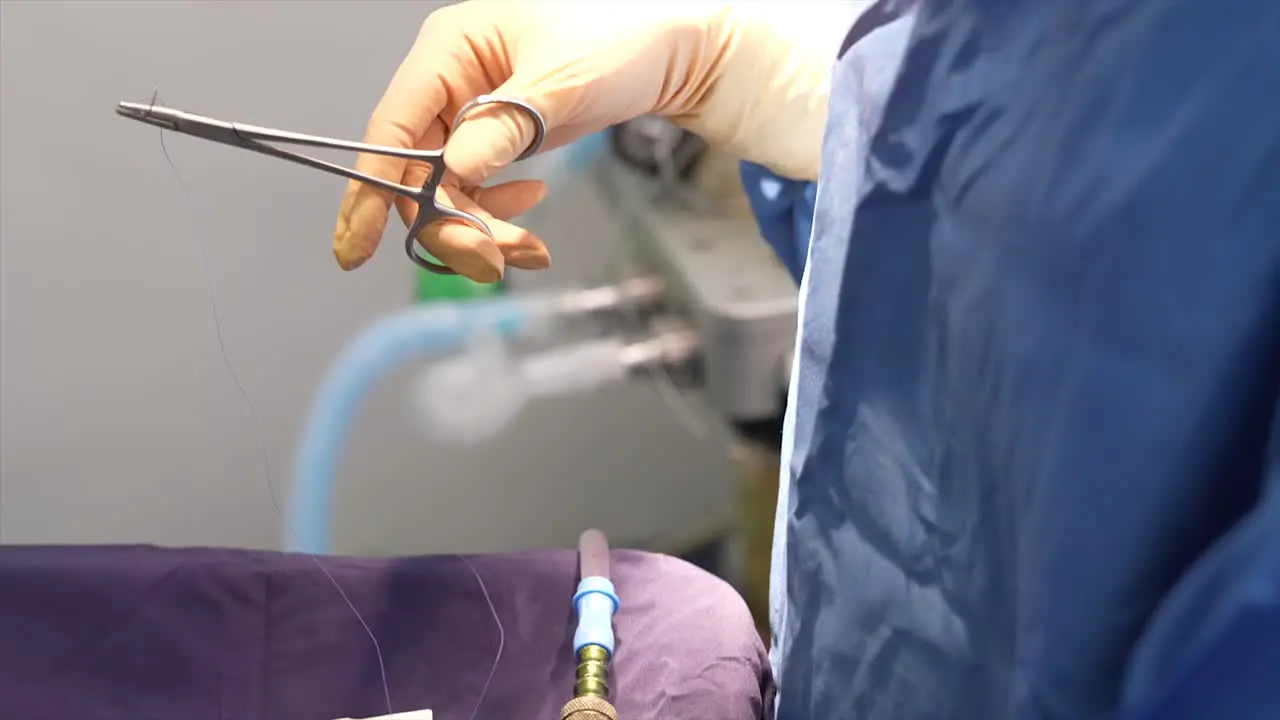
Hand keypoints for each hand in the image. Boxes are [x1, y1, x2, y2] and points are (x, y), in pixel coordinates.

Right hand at [332, 0, 739, 281]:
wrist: (680, 49)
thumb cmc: (625, 37)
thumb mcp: (560, 83)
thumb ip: (502, 128)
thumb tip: (452, 173)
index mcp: (450, 49)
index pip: (393, 127)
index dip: (373, 190)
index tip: (355, 250)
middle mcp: (451, 79)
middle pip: (419, 170)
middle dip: (453, 224)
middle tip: (494, 261)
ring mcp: (474, 109)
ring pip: (449, 188)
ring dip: (482, 228)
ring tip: (530, 248)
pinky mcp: (500, 134)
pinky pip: (478, 186)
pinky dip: (499, 212)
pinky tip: (531, 208)